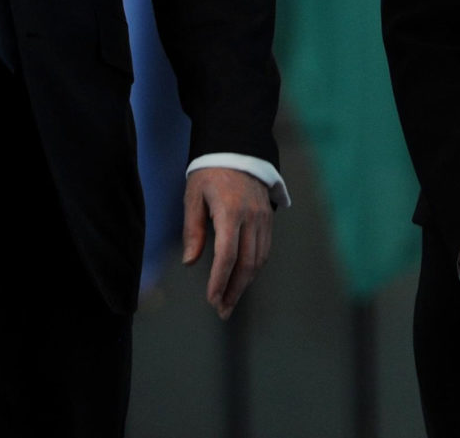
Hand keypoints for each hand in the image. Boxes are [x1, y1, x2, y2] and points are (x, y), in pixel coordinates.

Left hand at [181, 168, 273, 318]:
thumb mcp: (193, 196)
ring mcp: (264, 218)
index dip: (220, 281)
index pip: (227, 255)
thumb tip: (191, 263)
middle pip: (247, 264)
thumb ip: (193, 230)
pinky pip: (264, 249)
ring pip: (259, 260)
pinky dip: (254, 268)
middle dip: (234, 290)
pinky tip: (242, 279)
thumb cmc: (209, 172)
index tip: (212, 300)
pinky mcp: (269, 218)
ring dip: (245, 284)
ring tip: (230, 301)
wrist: (237, 147)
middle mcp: (252, 217)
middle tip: (222, 311)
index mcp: (231, 212)